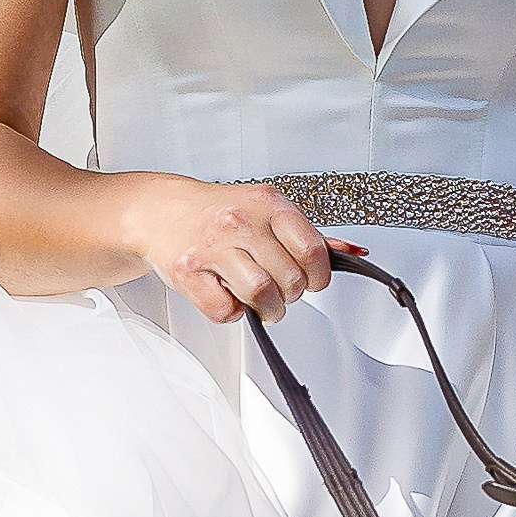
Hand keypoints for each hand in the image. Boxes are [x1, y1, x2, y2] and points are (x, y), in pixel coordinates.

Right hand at [125, 178, 355, 326]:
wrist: (161, 211)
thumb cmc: (218, 212)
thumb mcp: (268, 211)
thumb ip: (309, 234)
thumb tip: (354, 252)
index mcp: (267, 204)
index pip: (312, 250)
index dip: (319, 276)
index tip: (312, 280)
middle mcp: (240, 222)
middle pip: (289, 278)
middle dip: (291, 295)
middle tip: (281, 292)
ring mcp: (212, 246)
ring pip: (260, 294)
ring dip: (268, 309)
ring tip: (262, 303)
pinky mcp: (187, 271)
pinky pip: (224, 309)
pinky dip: (232, 312)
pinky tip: (229, 296)